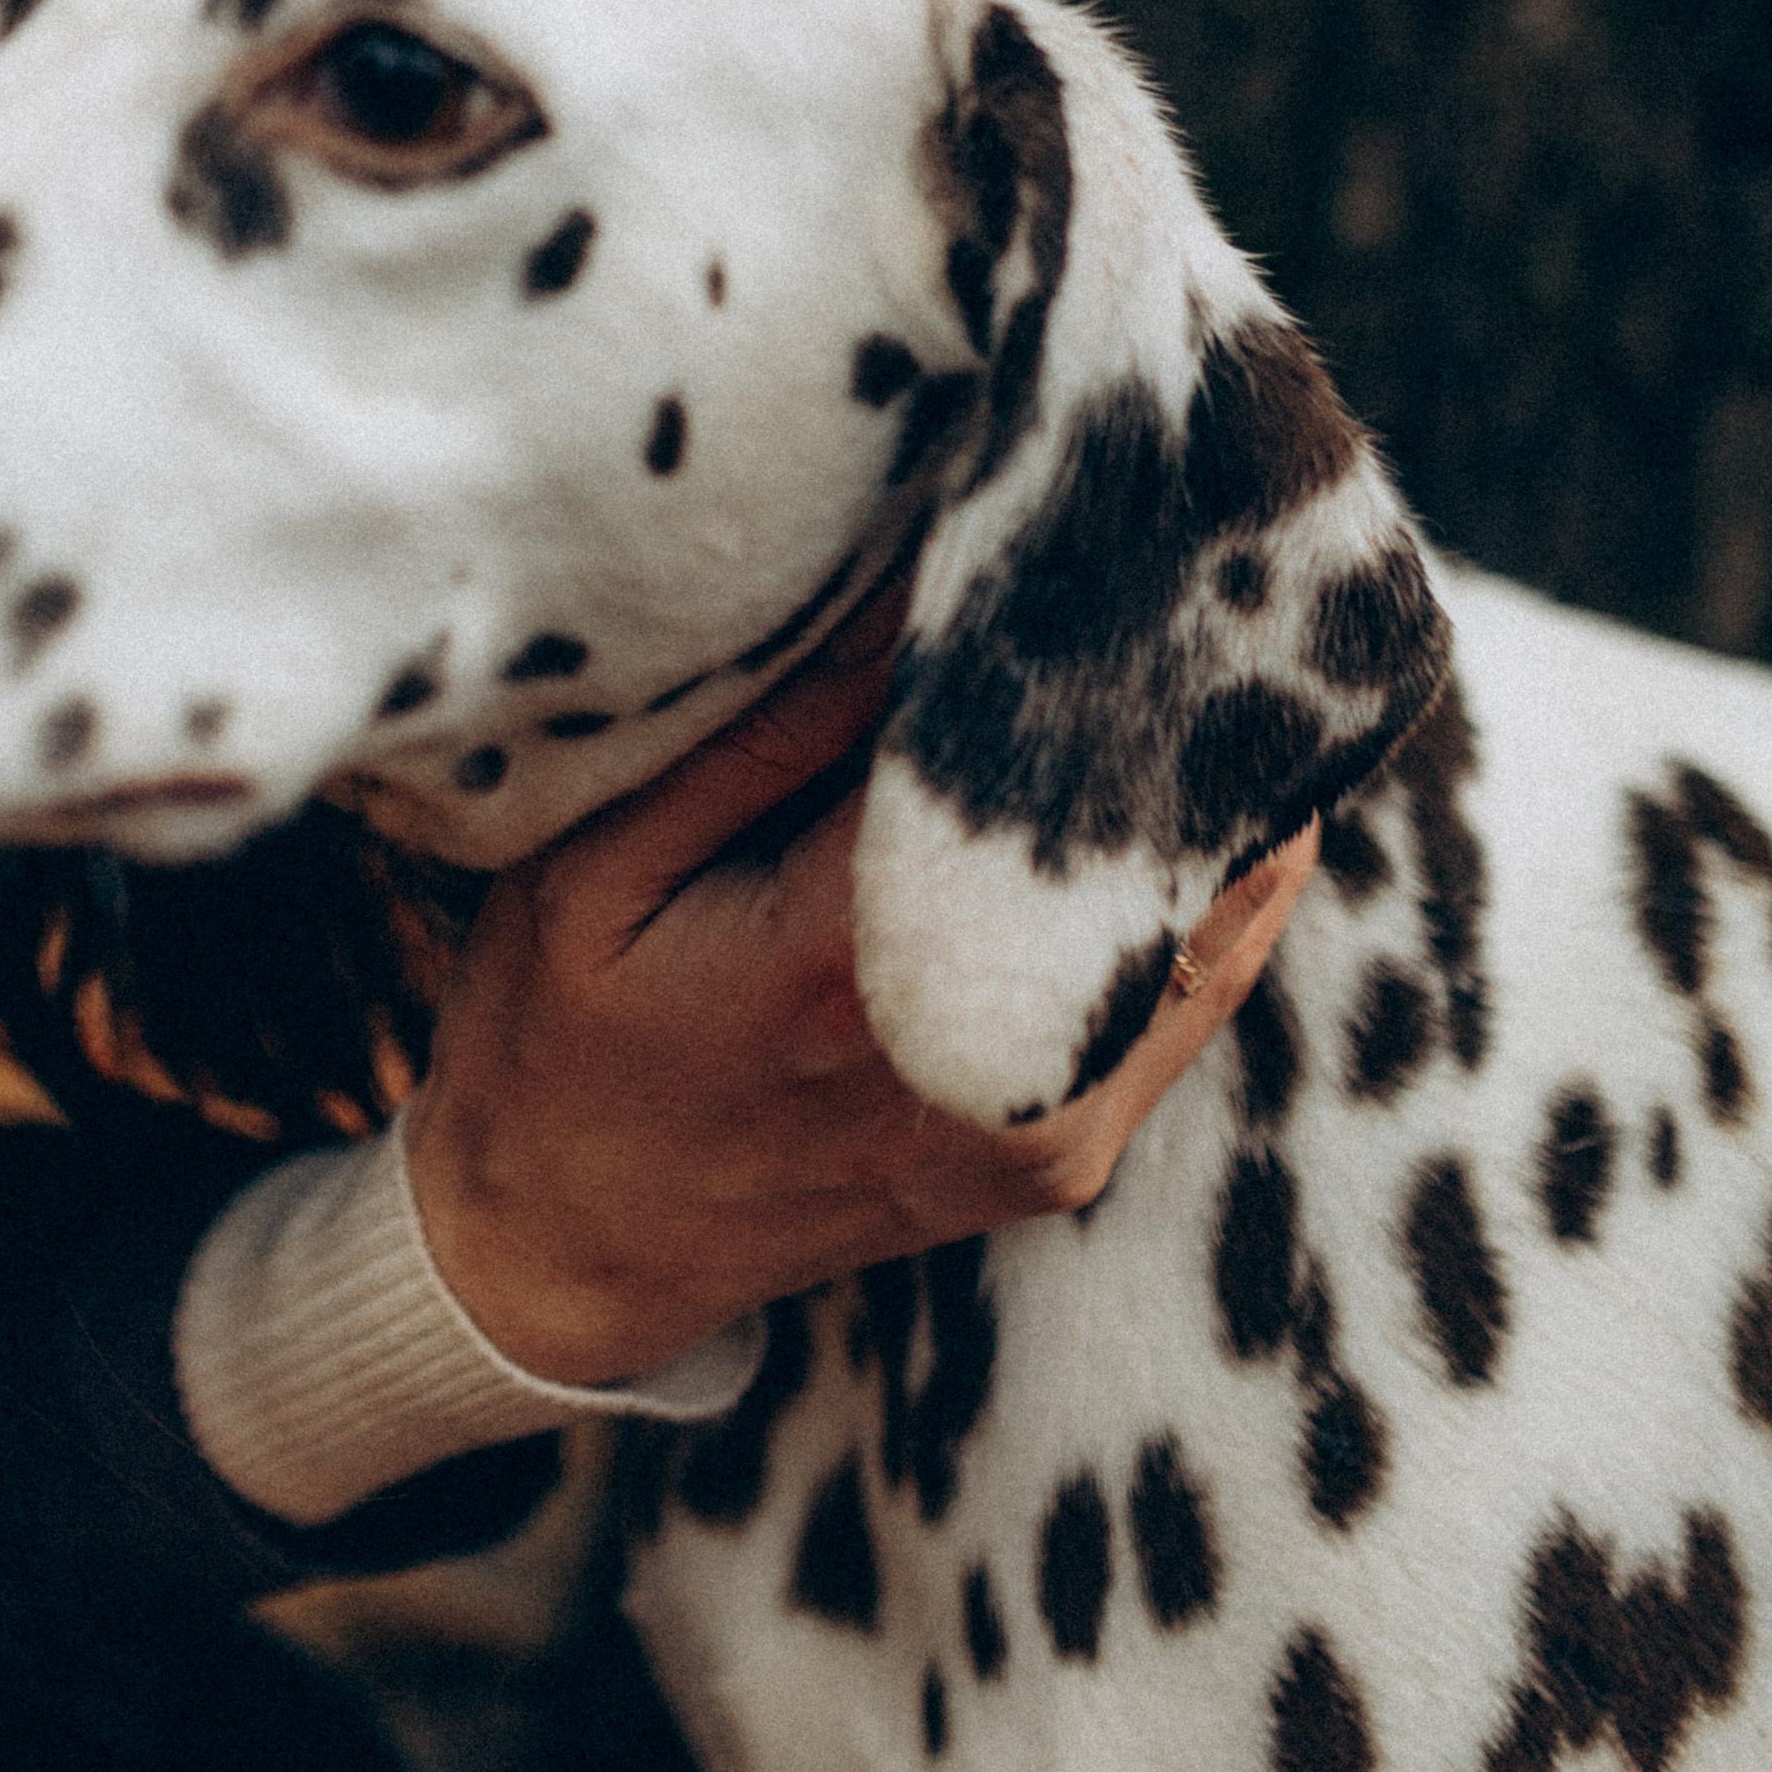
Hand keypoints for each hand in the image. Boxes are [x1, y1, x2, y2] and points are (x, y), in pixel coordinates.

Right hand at [402, 583, 1318, 1385]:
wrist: (566, 1254)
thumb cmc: (555, 1030)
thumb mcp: (599, 857)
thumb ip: (768, 729)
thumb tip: (916, 584)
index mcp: (845, 972)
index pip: (1037, 771)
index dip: (1091, 641)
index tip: (1112, 517)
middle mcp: (979, 1068)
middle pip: (1162, 844)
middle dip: (1182, 697)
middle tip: (1188, 551)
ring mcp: (1043, 1130)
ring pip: (1215, 917)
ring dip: (1214, 782)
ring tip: (1193, 639)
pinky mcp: (1065, 1155)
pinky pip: (1190, 989)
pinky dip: (1201, 877)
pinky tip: (1176, 776)